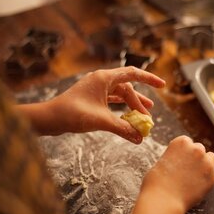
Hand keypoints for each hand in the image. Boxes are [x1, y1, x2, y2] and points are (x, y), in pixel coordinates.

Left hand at [19, 67, 164, 142]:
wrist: (49, 118)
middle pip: (127, 88)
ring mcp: (95, 89)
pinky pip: (111, 100)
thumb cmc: (73, 114)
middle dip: (139, 102)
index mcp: (104, 78)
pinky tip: (126, 116)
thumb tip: (140, 139)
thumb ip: (123, 129)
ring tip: (144, 114)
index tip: (163, 85)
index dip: (150, 79)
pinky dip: (120, 108)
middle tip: (148, 117)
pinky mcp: (91, 98)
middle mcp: (101, 80)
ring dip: (131, 104)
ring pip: (120, 94)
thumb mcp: (102, 121)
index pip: (133, 74)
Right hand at [110, 136, 213, 213]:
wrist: (163, 200)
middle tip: (187, 170)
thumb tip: (179, 161)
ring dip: (204, 165)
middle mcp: (196, 149)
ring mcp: (206, 162)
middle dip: (195, 158)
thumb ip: (174, 157)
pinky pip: (212, 176)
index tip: (182, 159)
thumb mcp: (161, 161)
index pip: (188, 142)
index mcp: (181, 142)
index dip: (184, 152)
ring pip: (210, 159)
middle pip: (199, 149)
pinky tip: (195, 187)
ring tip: (194, 177)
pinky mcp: (212, 177)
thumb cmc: (156, 183)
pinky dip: (205, 180)